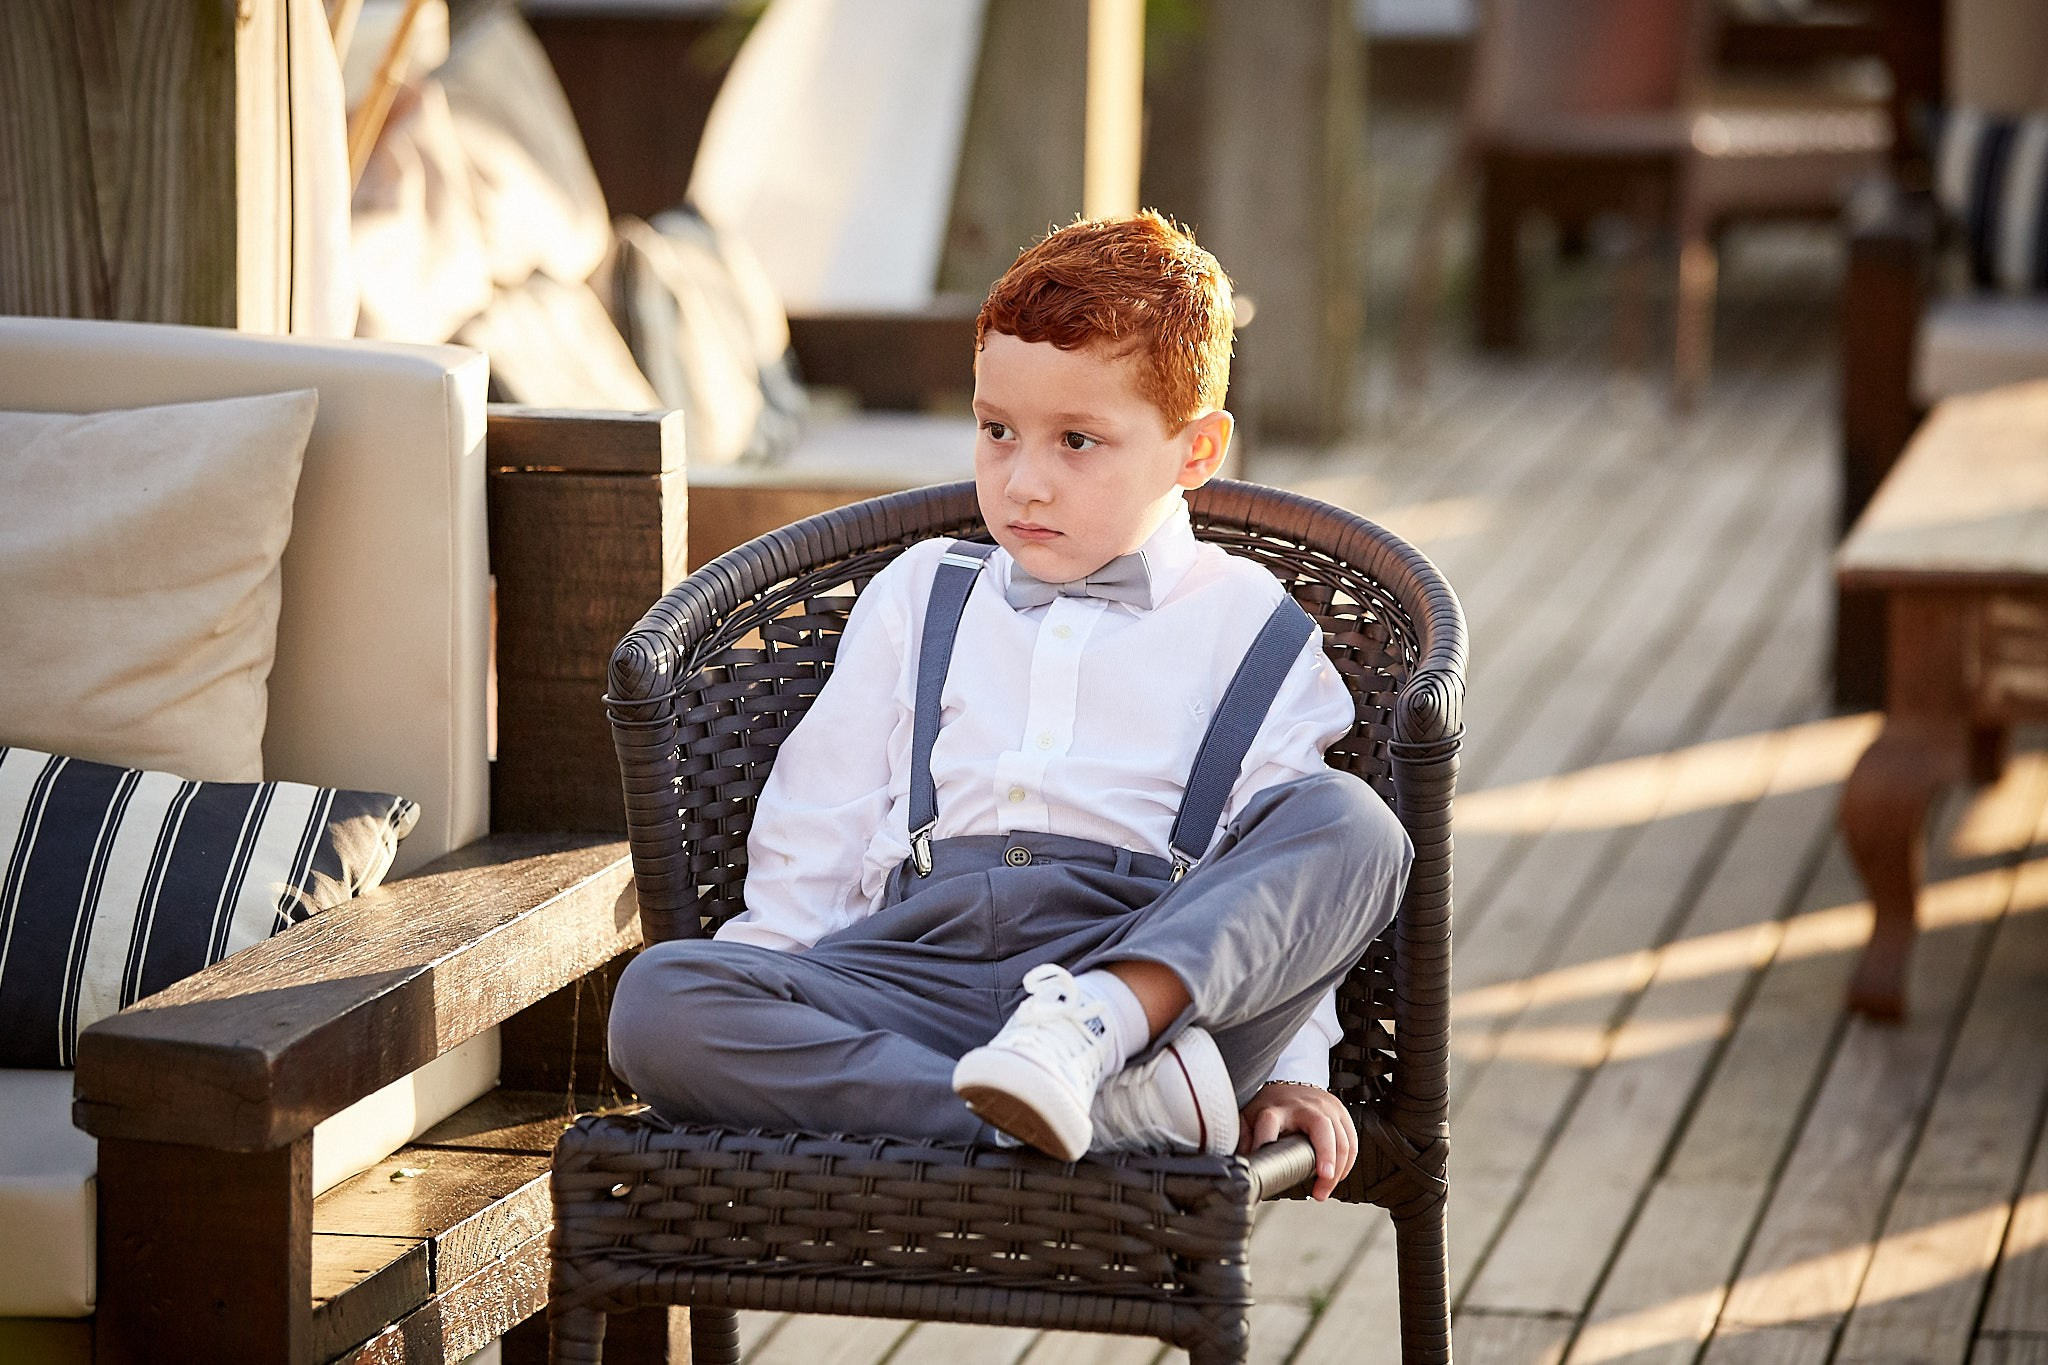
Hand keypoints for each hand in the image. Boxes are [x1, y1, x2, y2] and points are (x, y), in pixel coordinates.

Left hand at [1238, 1082, 1355, 1200]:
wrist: (1292, 1081)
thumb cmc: (1272, 1105)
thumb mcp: (1251, 1117)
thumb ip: (1243, 1138)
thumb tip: (1240, 1164)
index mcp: (1276, 1108)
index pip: (1269, 1122)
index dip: (1265, 1142)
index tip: (1265, 1167)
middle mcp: (1304, 1106)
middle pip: (1320, 1127)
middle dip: (1325, 1155)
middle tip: (1323, 1180)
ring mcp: (1326, 1107)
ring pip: (1341, 1136)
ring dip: (1338, 1167)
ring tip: (1325, 1189)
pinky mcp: (1340, 1112)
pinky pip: (1351, 1139)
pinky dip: (1348, 1161)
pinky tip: (1338, 1176)